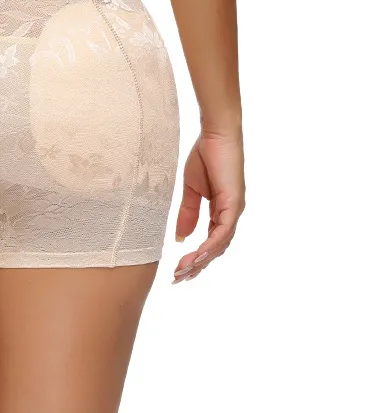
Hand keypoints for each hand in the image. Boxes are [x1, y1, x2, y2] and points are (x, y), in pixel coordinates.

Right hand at [172, 129, 244, 282]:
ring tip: (184, 271)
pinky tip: (196, 256)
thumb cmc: (205, 156)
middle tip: (179, 279)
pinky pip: (222, 232)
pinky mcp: (233, 204)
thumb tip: (182, 238)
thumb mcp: (191, 189)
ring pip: (220, 245)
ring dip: (201, 260)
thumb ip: (188, 213)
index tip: (178, 269)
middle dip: (197, 265)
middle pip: (216, 248)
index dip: (195, 257)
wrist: (216, 134)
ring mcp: (234, 210)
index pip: (210, 241)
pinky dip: (210, 246)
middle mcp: (231, 214)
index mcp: (221, 211)